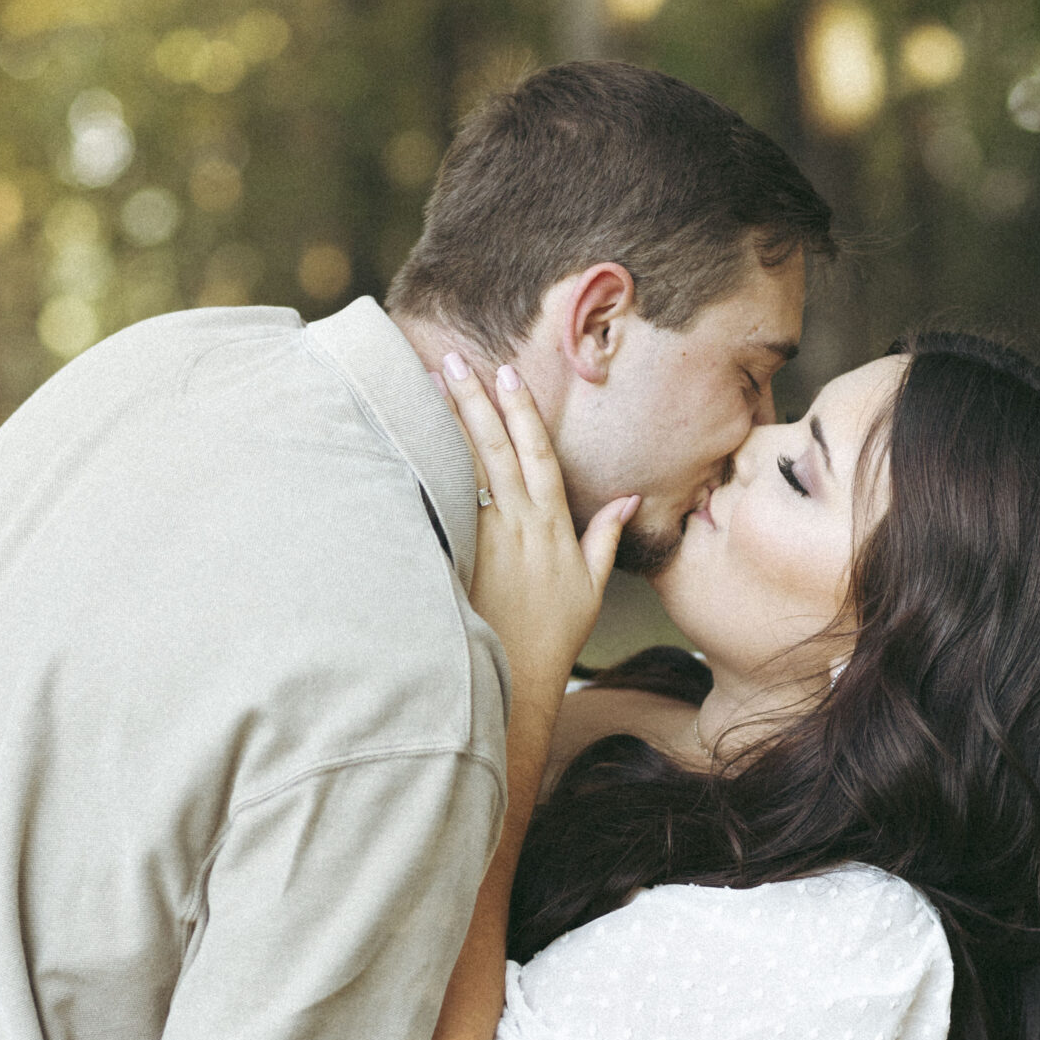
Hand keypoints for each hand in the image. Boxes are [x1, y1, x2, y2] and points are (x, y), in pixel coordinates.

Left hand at [442, 355, 637, 709]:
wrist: (516, 679)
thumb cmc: (552, 636)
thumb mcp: (591, 587)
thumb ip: (606, 537)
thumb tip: (629, 499)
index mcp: (553, 526)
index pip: (538, 454)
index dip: (523, 412)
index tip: (508, 375)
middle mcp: (520, 525)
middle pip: (497, 449)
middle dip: (476, 401)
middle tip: (454, 360)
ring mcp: (487, 540)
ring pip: (467, 470)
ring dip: (448, 425)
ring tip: (427, 387)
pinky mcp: (460, 558)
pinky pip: (444, 505)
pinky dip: (429, 471)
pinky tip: (411, 443)